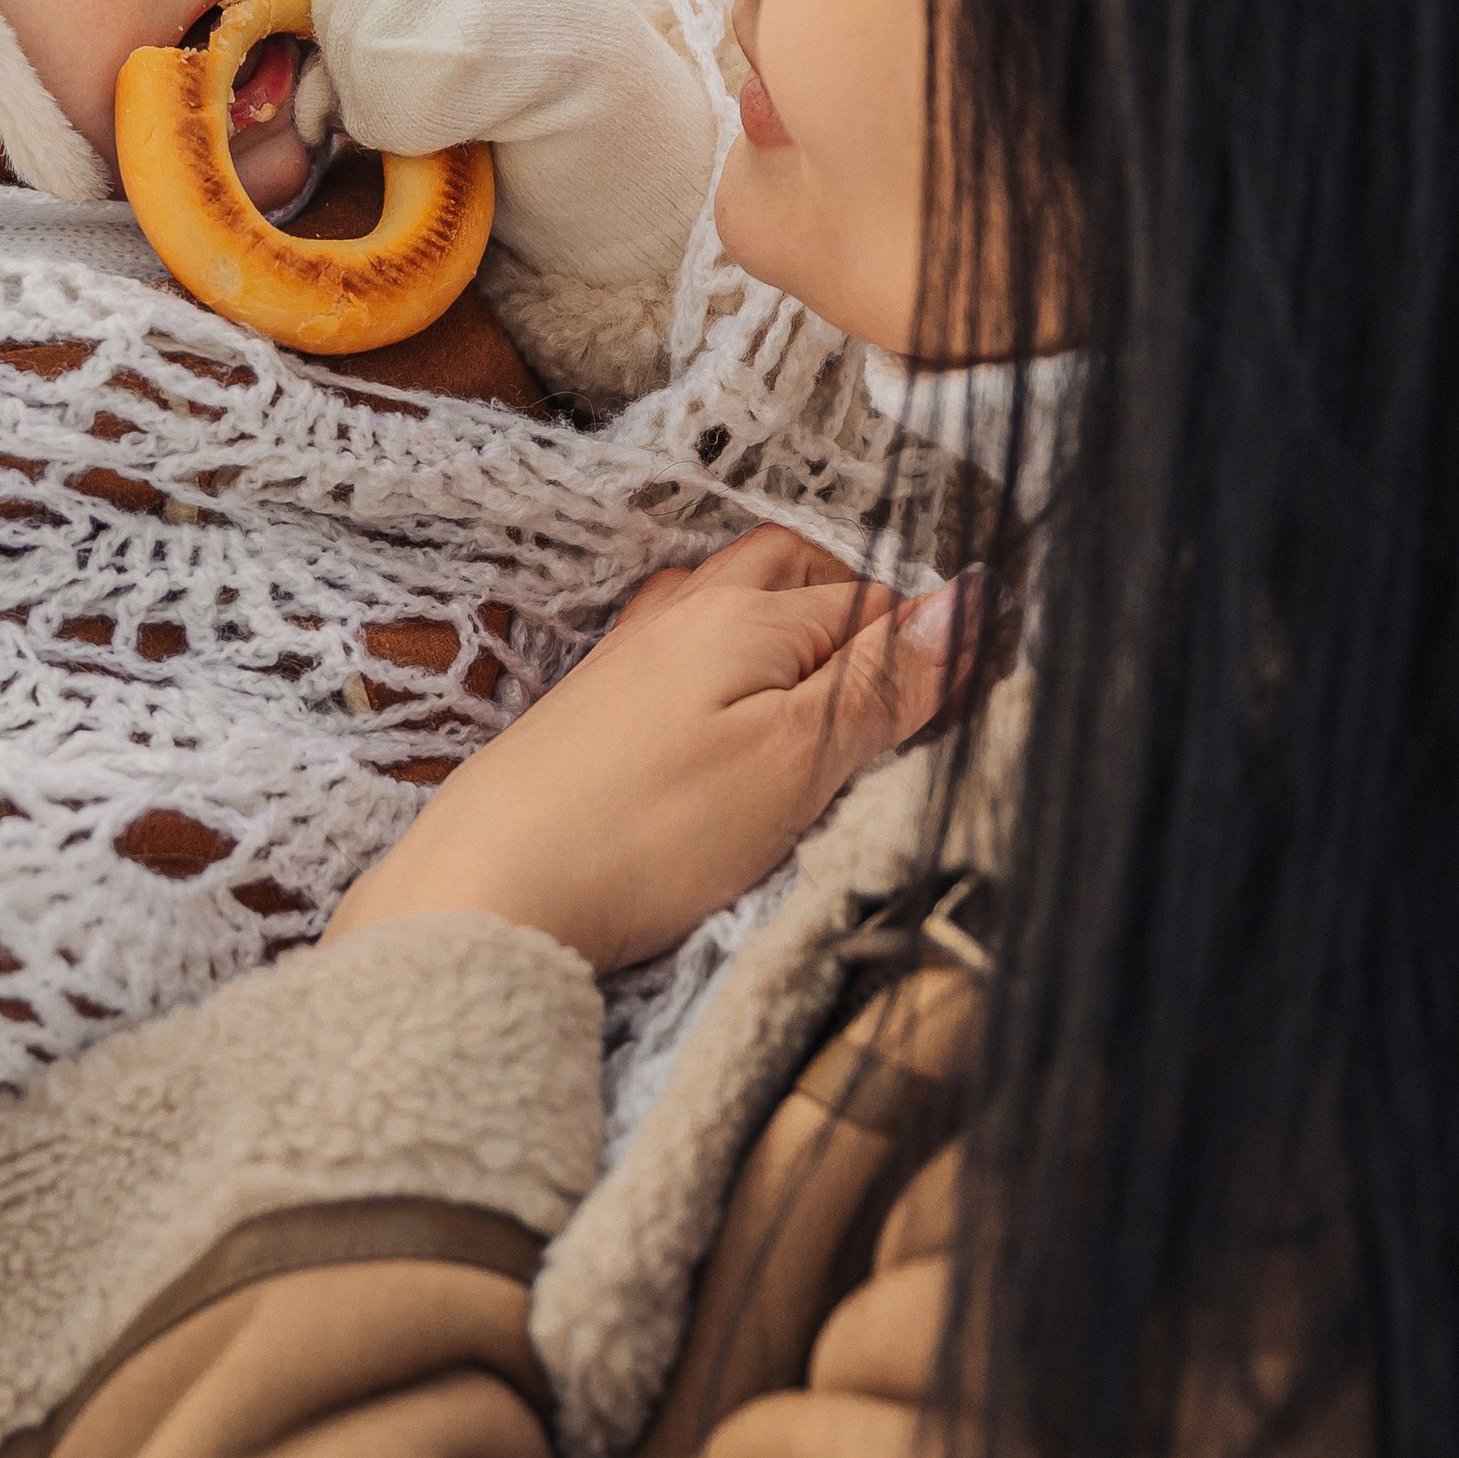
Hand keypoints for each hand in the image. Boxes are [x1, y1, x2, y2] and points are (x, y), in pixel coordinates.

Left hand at [326, 530, 983, 974]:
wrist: (487, 888)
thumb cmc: (647, 830)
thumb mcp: (795, 760)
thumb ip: (880, 682)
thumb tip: (968, 600)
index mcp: (748, 615)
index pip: (872, 601)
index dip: (928, 640)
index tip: (970, 691)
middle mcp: (685, 615)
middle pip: (791, 569)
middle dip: (855, 601)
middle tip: (904, 669)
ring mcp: (629, 658)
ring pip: (728, 601)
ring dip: (785, 621)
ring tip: (826, 677)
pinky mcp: (591, 710)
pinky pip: (678, 650)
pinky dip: (723, 659)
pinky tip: (721, 702)